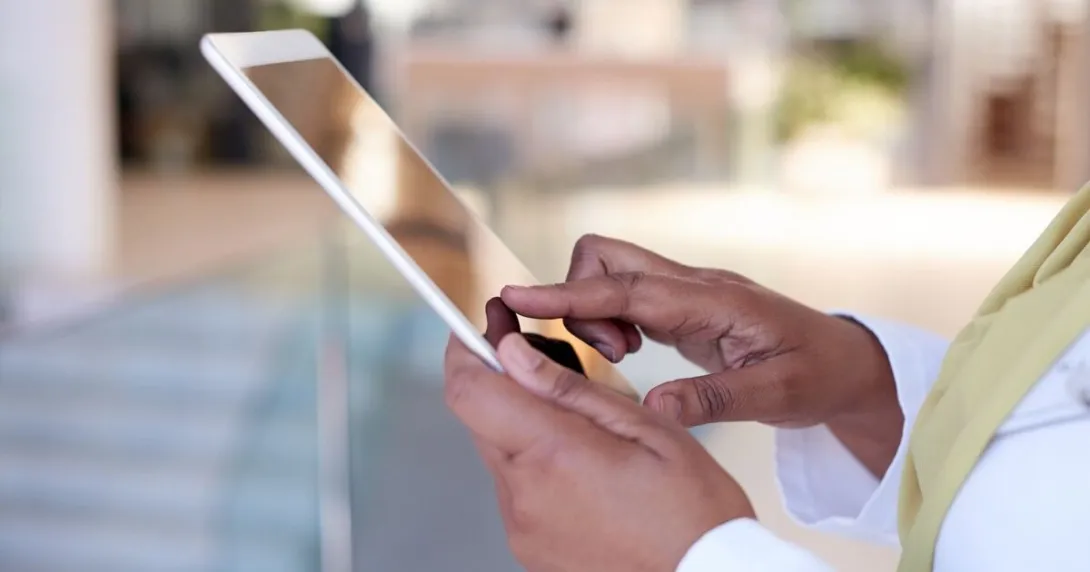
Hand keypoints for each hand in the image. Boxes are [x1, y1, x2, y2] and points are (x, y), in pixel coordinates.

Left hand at [446, 316, 753, 571]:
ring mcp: (522, 528)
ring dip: (524, 427)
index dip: (466, 348)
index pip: (469, 390)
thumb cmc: (693, 509)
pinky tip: (582, 467)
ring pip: (499, 453)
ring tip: (582, 428)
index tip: (485, 325)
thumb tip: (511, 353)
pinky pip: (516, 490)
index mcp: (553, 454)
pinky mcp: (529, 549)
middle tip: (543, 360)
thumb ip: (570, 389)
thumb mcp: (646, 427)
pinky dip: (537, 466)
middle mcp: (524, 495)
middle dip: (504, 382)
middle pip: (481, 418)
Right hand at [500, 235, 900, 475]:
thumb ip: (714, 400)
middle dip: (578, 296)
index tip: (515, 296)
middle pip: (607, 258)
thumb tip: (653, 408)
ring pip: (611, 275)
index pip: (625, 288)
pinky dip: (608, 318)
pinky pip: (625, 296)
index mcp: (712, 301)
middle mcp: (692, 286)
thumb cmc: (817, 373)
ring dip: (594, 311)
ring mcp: (686, 292)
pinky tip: (626, 352)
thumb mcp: (776, 395)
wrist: (846, 362)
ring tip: (619, 357)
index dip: (567, 293)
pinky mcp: (681, 306)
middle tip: (606, 352)